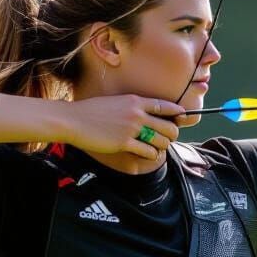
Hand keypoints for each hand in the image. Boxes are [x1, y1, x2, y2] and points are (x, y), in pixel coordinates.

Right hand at [66, 95, 186, 160]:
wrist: (73, 120)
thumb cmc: (92, 111)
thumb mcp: (116, 102)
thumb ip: (133, 107)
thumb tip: (147, 115)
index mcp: (136, 101)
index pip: (166, 106)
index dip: (178, 113)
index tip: (182, 118)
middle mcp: (137, 114)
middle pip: (170, 127)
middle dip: (172, 135)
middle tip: (166, 139)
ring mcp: (132, 129)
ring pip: (162, 141)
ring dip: (162, 147)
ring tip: (157, 148)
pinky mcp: (124, 143)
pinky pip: (148, 152)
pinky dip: (151, 155)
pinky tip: (148, 154)